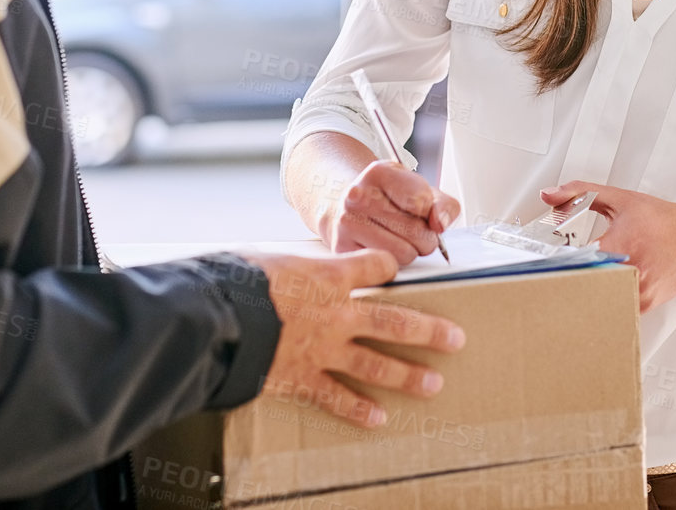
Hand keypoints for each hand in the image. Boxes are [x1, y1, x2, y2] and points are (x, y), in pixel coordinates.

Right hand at [239, 248, 466, 428]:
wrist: (220, 319)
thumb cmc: (237, 281)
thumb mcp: (265, 258)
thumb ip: (284, 266)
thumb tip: (276, 266)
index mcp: (328, 275)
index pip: (374, 266)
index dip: (387, 265)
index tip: (395, 267)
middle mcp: (336, 313)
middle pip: (393, 322)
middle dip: (428, 331)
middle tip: (456, 339)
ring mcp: (324, 349)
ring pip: (377, 364)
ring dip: (408, 375)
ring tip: (434, 384)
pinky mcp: (304, 378)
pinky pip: (337, 397)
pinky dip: (358, 410)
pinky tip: (378, 418)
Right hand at [320, 161, 459, 265]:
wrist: (351, 208)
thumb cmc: (390, 200)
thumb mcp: (421, 191)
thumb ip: (443, 204)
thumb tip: (439, 224)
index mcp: (378, 172)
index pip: (421, 202)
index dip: (429, 210)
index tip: (419, 208)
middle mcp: (357, 195)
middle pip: (414, 230)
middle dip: (424, 236)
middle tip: (414, 230)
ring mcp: (346, 223)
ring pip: (403, 253)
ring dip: (410, 251)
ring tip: (399, 239)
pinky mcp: (343, 249)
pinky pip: (386, 266)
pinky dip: (393, 262)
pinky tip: (384, 247)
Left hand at [540, 181, 675, 311]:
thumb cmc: (660, 219)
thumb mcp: (619, 198)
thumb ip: (580, 192)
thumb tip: (548, 196)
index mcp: (621, 243)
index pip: (577, 259)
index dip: (557, 260)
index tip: (544, 260)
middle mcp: (631, 271)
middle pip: (585, 283)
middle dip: (567, 278)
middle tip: (553, 274)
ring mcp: (639, 291)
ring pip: (599, 300)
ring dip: (584, 291)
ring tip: (573, 283)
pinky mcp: (644, 304)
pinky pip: (615, 307)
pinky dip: (603, 299)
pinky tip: (598, 288)